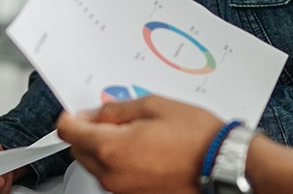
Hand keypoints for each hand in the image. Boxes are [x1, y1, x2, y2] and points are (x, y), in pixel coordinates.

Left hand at [57, 96, 224, 193]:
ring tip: (137, 136)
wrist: (223, 165)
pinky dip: (119, 164)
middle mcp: (112, 174)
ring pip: (96, 166)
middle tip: (113, 120)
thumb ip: (115, 110)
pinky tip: (144, 152)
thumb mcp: (153, 106)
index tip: (78, 112)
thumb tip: (94, 113)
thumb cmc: (197, 138)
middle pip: (78, 150)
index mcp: (112, 148)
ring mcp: (122, 190)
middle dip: (88, 133)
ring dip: (104, 149)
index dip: (71, 116)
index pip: (69, 131)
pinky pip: (114, 178)